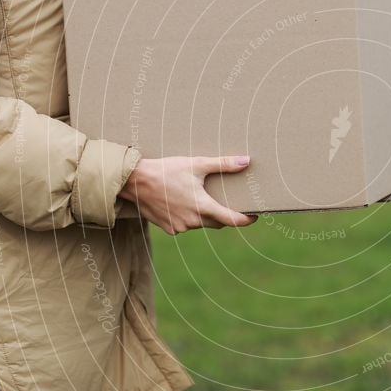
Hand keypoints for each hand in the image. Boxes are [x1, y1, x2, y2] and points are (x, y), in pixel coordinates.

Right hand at [118, 155, 256, 234]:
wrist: (134, 181)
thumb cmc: (166, 170)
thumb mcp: (197, 164)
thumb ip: (223, 164)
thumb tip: (247, 161)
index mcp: (202, 207)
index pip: (232, 220)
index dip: (246, 219)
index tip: (255, 216)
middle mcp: (192, 221)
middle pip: (217, 222)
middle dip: (225, 214)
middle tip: (230, 202)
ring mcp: (180, 227)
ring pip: (201, 224)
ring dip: (205, 214)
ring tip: (202, 197)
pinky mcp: (169, 229)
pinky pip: (186, 225)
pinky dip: (189, 216)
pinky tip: (183, 203)